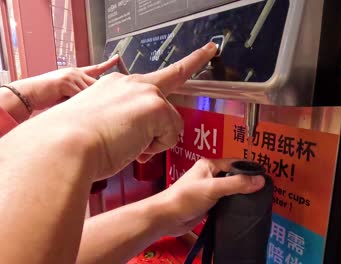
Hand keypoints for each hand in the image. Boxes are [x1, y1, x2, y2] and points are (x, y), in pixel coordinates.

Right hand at [10, 56, 119, 110]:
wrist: (28, 94)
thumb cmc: (46, 96)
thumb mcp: (66, 92)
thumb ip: (80, 92)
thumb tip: (95, 99)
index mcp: (75, 73)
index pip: (95, 68)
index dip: (107, 63)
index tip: (118, 57)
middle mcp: (75, 72)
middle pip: (95, 85)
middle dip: (97, 96)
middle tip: (95, 105)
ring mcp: (71, 76)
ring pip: (88, 92)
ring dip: (83, 102)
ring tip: (69, 105)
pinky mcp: (66, 82)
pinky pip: (80, 95)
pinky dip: (76, 102)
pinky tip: (68, 104)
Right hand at [37, 43, 217, 179]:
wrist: (62, 146)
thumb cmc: (74, 142)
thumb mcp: (101, 125)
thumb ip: (127, 123)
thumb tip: (141, 142)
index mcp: (116, 85)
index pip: (158, 75)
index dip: (190, 62)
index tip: (209, 51)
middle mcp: (132, 82)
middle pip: (168, 102)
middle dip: (162, 125)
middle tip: (151, 122)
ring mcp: (145, 91)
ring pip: (169, 124)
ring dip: (153, 142)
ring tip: (124, 145)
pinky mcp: (155, 105)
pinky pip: (171, 135)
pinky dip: (156, 147)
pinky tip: (133, 147)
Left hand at [154, 159, 265, 236]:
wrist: (167, 217)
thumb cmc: (186, 198)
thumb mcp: (214, 188)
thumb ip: (237, 184)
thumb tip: (260, 180)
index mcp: (209, 165)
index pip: (235, 163)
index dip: (249, 168)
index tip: (265, 176)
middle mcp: (210, 174)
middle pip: (233, 176)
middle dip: (247, 182)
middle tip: (264, 189)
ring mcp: (209, 189)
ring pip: (230, 189)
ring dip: (240, 194)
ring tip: (257, 199)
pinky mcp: (208, 203)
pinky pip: (225, 201)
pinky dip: (234, 204)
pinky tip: (243, 209)